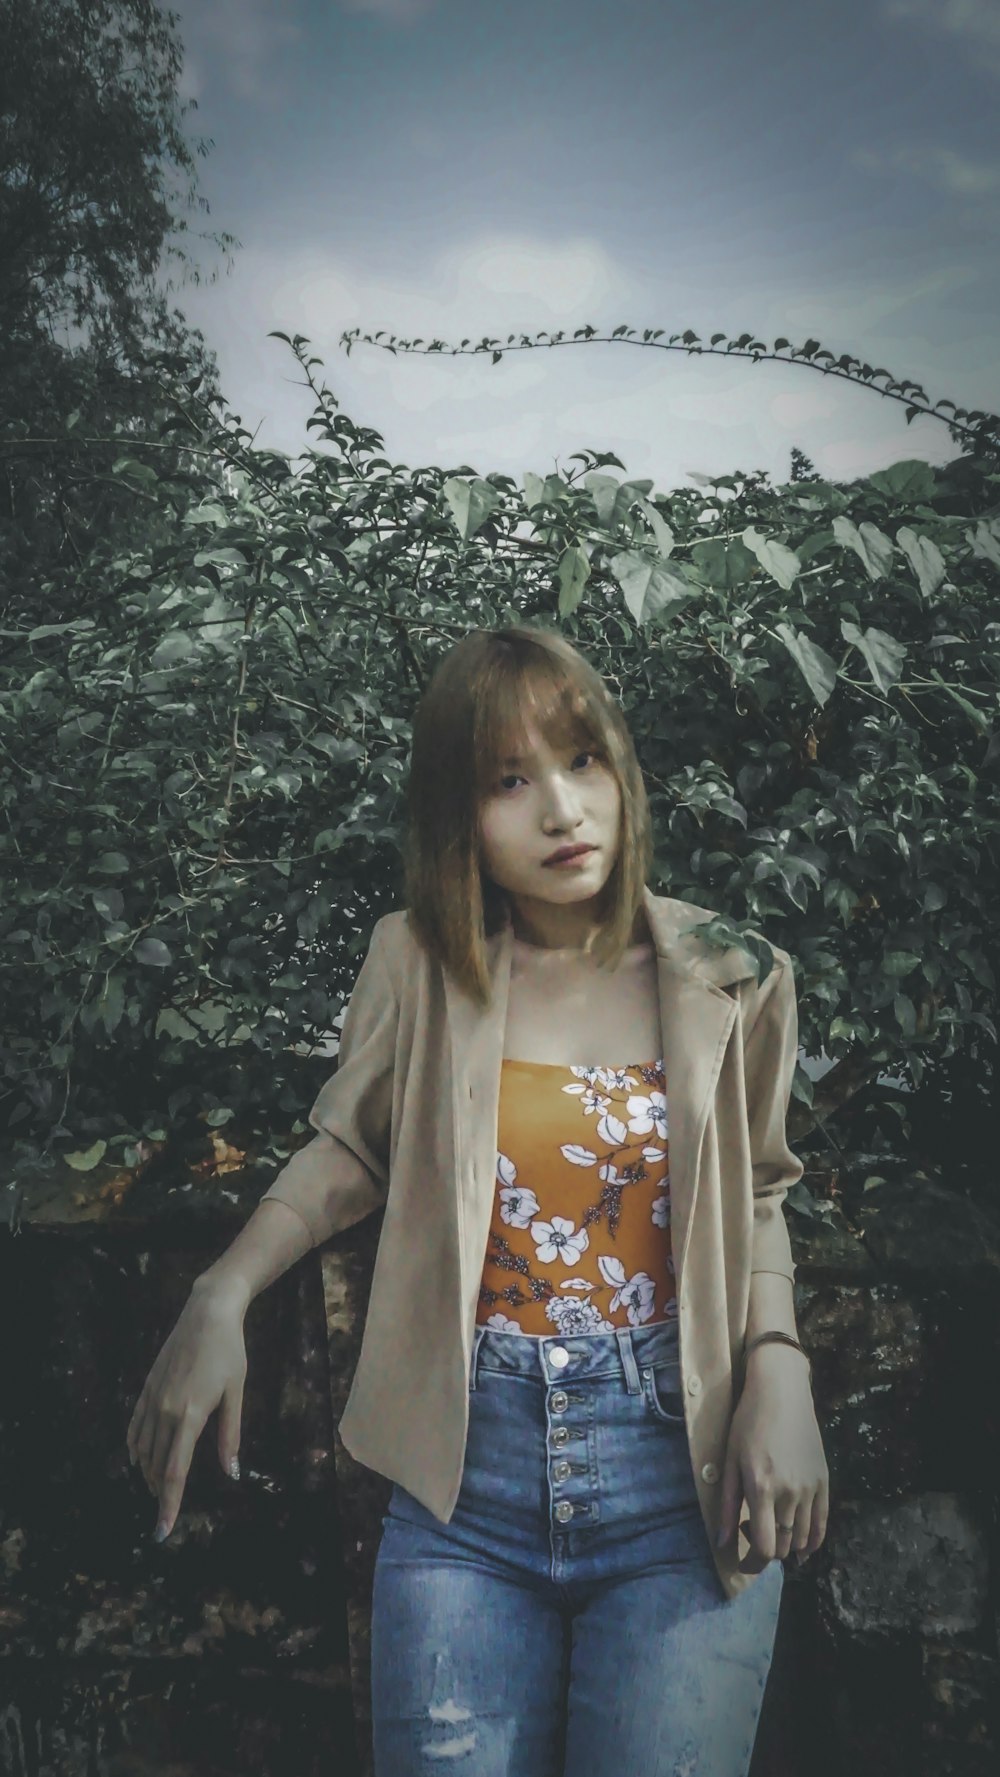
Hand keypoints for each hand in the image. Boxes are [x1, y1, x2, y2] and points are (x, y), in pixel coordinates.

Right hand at [126, 1278, 247, 1539]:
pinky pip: (135, 1427)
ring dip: (149, 1473)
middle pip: (157, 1466)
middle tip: (166, 1510)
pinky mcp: (147, 1388)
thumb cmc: (229, 1352)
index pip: (175, 1471)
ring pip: (144, 1450)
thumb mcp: (236, 1392)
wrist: (207, 1313)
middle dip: (160, 1492)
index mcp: (190, 1415)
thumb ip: (230, 1435)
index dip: (168, 1504)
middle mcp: (166, 1411)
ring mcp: (153, 1398)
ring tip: (157, 1488)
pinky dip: (135, 1447)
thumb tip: (231, 1473)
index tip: (162, 1531)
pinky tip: (139, 1458)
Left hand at [716, 1347, 828, 1572]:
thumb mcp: (730, 1461)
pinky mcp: (824, 1482)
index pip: (763, 1547)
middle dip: (766, 1550)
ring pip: (801, 1538)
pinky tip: (801, 1545)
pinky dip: (812, 1541)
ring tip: (771, 1525)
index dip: (752, 1562)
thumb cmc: (748, 1422)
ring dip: (786, 1544)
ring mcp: (810, 1488)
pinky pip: (822, 1524)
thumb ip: (727, 1506)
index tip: (743, 1559)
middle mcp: (790, 1493)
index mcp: (761, 1488)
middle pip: (782, 1546)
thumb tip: (722, 1544)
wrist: (782, 1392)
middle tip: (751, 1529)